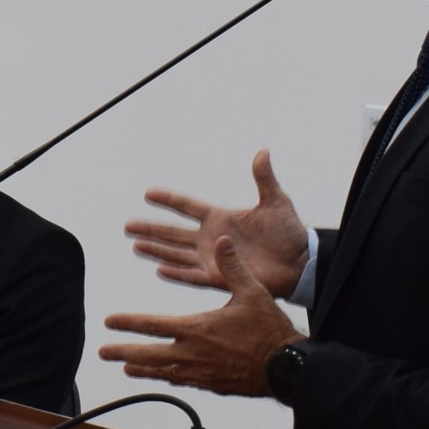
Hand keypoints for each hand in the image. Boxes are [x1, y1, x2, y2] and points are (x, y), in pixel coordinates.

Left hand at [99, 228, 295, 396]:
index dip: (128, 323)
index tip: (109, 322)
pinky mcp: (211, 385)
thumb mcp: (252, 292)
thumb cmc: (269, 330)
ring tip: (125, 368)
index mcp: (197, 328)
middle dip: (124, 352)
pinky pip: (182, 382)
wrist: (286, 367)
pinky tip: (163, 377)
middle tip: (103, 352)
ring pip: (163, 372)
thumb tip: (221, 239)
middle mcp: (193, 353)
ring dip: (142, 369)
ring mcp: (200, 372)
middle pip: (149, 354)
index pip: (153, 325)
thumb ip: (232, 266)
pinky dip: (168, 378)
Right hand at [125, 150, 305, 297]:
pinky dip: (177, 273)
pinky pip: (193, 276)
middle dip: (151, 228)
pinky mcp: (220, 277)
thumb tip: (263, 151)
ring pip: (177, 254)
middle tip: (127, 226)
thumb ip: (264, 178)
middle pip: (173, 232)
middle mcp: (211, 238)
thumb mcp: (275, 201)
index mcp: (220, 217)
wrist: (300, 262)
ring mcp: (213, 258)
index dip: (168, 200)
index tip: (148, 193)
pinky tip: (160, 269)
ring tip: (136, 245)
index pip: (187, 206)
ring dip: (157, 250)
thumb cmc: (289, 232)